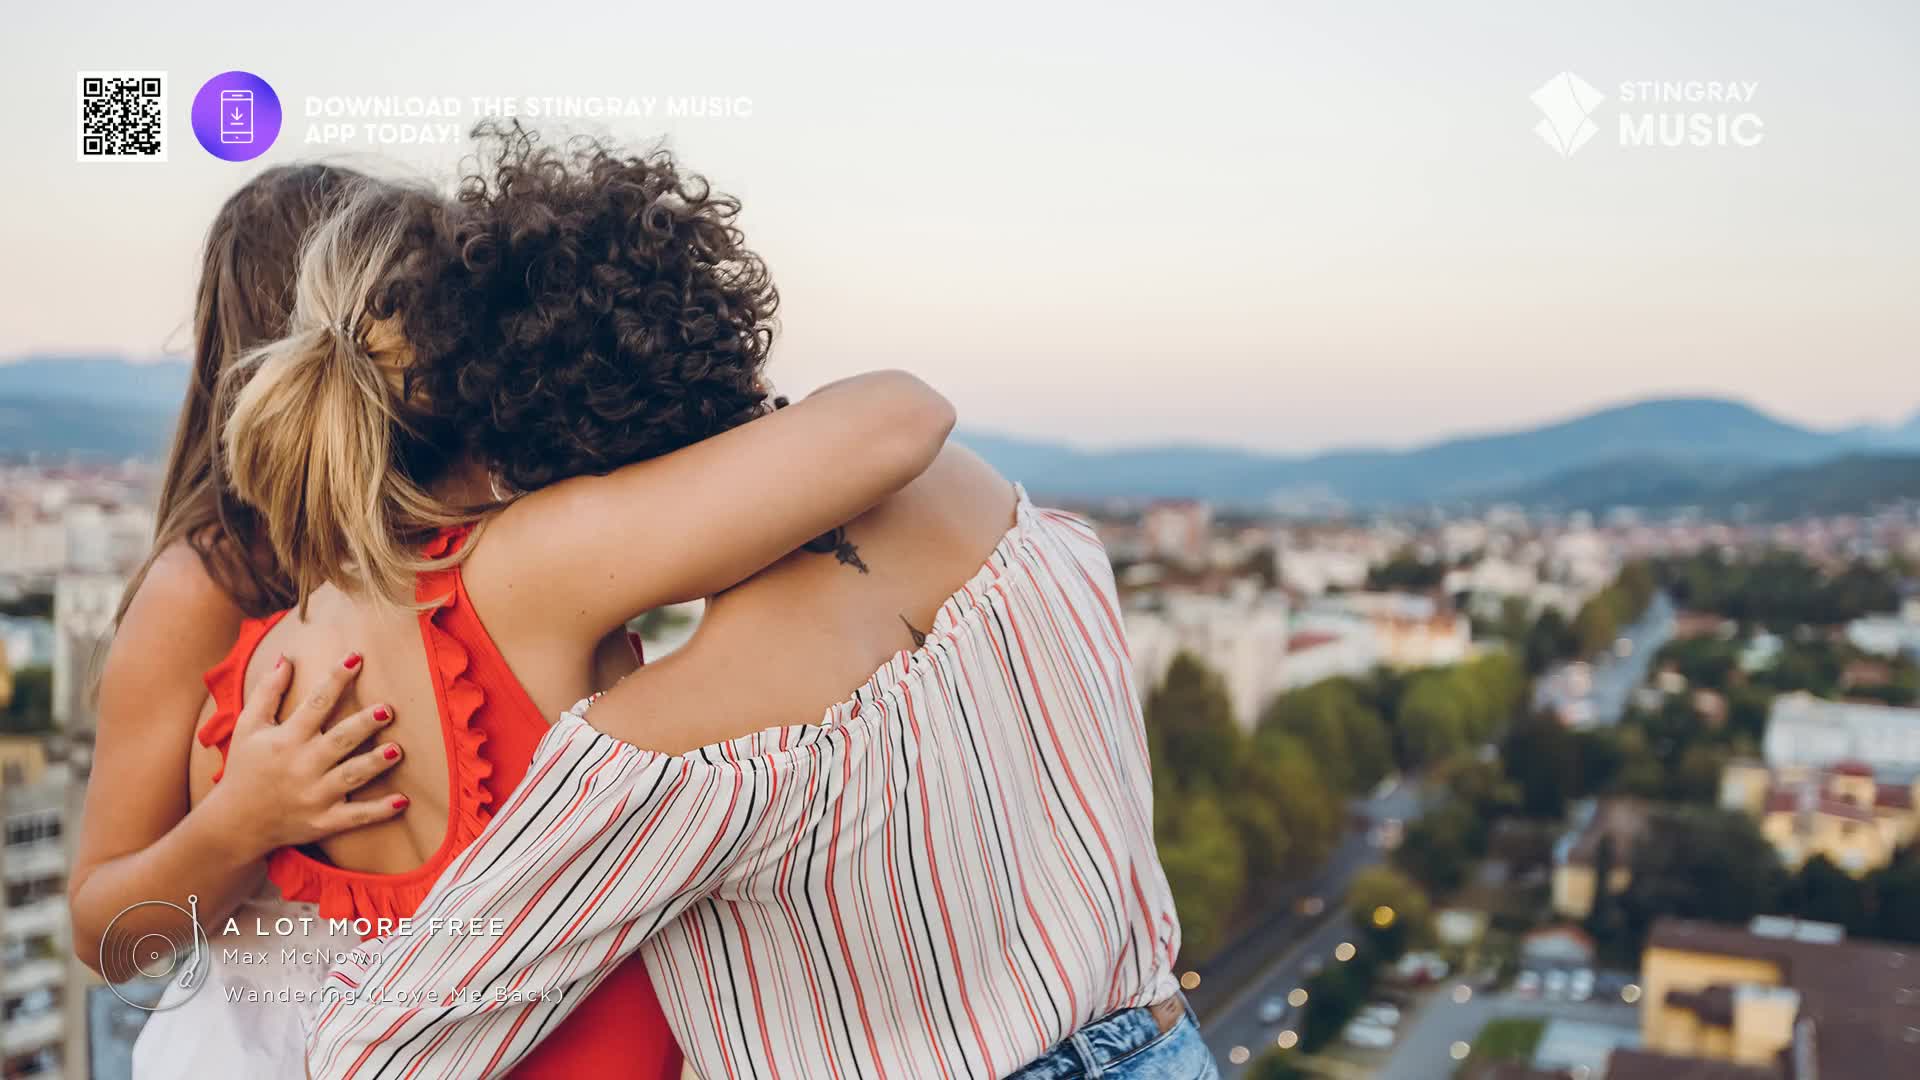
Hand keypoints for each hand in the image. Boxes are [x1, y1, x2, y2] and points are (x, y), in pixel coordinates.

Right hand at [204, 652, 407, 861]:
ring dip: (374, 763)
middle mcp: (302, 766)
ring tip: (396, 750)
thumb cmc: (244, 768)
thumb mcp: (248, 727)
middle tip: (387, 709)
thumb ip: (267, 692)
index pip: (315, 703)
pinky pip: (355, 817)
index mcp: (286, 740)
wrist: (234, 823)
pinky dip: (378, 811)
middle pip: (339, 741)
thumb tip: (286, 658)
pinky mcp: (323, 821)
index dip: (335, 679)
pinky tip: (402, 801)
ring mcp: (314, 796)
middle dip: (363, 725)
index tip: (356, 657)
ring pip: (351, 777)